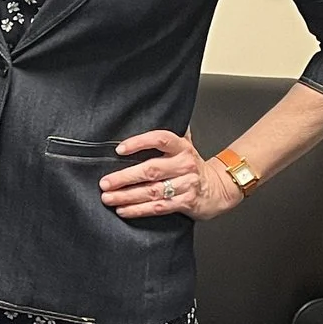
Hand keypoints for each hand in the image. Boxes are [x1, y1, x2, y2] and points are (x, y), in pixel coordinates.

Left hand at [101, 129, 240, 222]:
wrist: (218, 188)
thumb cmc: (193, 165)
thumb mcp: (185, 145)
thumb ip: (167, 135)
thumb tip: (153, 113)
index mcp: (182, 147)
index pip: (160, 139)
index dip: (139, 143)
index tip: (119, 149)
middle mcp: (184, 164)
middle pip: (151, 170)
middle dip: (125, 177)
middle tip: (105, 182)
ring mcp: (186, 185)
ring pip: (152, 191)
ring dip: (127, 196)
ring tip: (108, 198)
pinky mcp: (185, 203)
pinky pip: (158, 207)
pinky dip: (138, 210)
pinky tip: (123, 210)